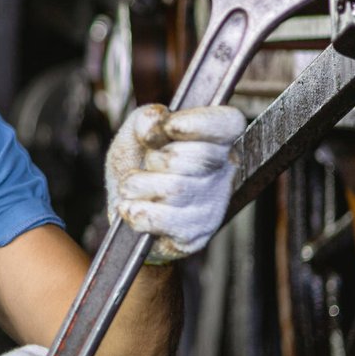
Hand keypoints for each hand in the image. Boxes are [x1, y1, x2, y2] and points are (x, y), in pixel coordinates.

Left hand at [105, 103, 244, 261]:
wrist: (124, 210)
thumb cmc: (137, 168)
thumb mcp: (135, 134)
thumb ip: (144, 119)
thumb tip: (156, 122)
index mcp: (216, 141)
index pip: (230, 123)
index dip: (199, 122)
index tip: (169, 126)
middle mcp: (222, 174)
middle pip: (200, 157)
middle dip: (159, 158)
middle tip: (148, 164)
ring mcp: (212, 208)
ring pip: (175, 189)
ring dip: (139, 185)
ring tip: (134, 186)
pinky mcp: (194, 236)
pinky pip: (160, 219)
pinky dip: (134, 210)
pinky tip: (134, 206)